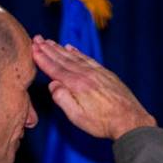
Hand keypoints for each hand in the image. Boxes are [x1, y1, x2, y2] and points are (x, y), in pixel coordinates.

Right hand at [31, 36, 155, 139]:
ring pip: (74, 56)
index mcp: (76, 84)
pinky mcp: (106, 74)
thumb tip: (52, 84)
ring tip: (49, 41)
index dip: (42, 58)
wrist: (130, 120)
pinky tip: (71, 48)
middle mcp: (86, 74)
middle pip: (63, 59)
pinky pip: (88, 59)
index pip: (54, 68)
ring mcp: (97, 72)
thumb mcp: (77, 117)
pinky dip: (77, 52)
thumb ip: (62, 99)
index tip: (32, 49)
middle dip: (48, 49)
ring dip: (60, 48)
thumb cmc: (103, 123)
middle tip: (37, 39)